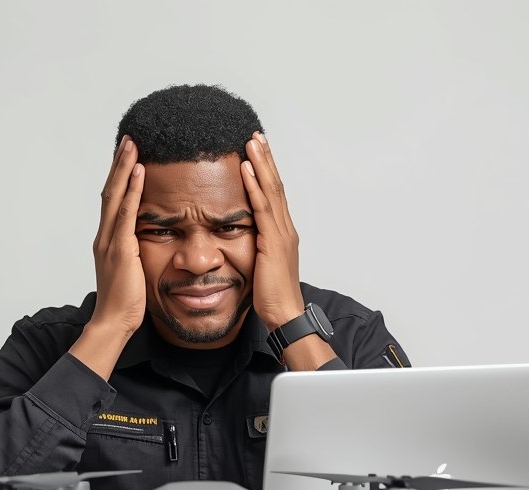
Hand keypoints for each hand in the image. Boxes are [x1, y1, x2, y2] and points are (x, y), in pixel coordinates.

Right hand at [90, 135, 146, 336]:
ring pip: (115, 196)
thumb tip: (148, 245)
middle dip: (119, 164)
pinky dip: (132, 190)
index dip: (119, 178)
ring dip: (124, 168)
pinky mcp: (120, 249)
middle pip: (110, 191)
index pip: (112, 201)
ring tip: (132, 145)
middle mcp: (105, 236)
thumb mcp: (133, 271)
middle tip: (129, 140)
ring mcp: (110, 241)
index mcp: (108, 241)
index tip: (128, 157)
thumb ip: (136, 254)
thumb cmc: (126, 303)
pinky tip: (139, 172)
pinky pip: (126, 213)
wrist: (114, 322)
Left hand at [240, 132, 304, 330]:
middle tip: (256, 135)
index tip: (258, 152)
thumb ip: (256, 249)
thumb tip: (243, 242)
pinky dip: (254, 185)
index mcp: (283, 234)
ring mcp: (281, 233)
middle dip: (266, 159)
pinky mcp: (272, 241)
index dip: (267, 172)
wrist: (284, 314)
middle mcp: (286, 228)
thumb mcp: (261, 267)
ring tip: (252, 141)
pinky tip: (246, 168)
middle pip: (276, 185)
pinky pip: (262, 207)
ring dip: (260, 163)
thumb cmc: (272, 297)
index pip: (275, 195)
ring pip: (271, 190)